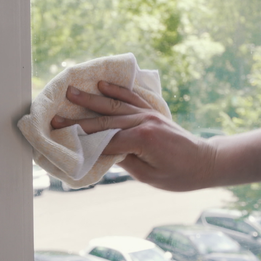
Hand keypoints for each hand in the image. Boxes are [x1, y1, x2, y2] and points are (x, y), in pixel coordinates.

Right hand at [51, 81, 218, 191]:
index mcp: (142, 139)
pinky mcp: (152, 111)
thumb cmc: (179, 175)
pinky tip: (101, 84)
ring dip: (91, 98)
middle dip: (78, 119)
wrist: (205, 162)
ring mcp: (148, 113)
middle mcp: (143, 121)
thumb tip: (101, 151)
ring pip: (114, 104)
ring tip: (71, 90)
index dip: (82, 141)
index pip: (105, 140)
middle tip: (56, 116)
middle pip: (104, 120)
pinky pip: (131, 97)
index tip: (61, 137)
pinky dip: (116, 90)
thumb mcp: (148, 176)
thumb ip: (124, 161)